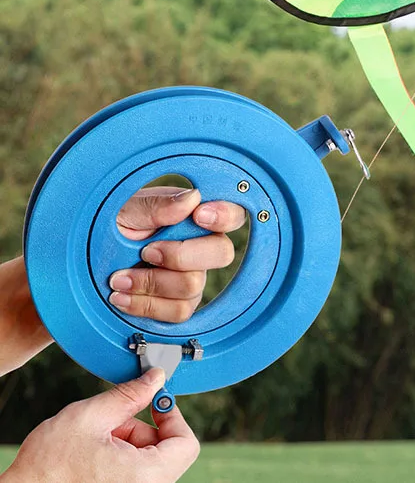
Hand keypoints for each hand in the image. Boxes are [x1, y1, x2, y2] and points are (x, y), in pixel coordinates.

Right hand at [3, 368, 197, 482]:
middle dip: (143, 428)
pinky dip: (120, 458)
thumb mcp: (89, 417)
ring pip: (148, 463)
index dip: (173, 417)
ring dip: (128, 442)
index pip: (187, 445)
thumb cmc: (46, 470)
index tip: (155, 403)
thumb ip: (129, 395)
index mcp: (145, 477)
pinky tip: (93, 454)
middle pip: (166, 452)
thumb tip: (155, 378)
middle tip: (114, 420)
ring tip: (96, 439)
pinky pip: (133, 475)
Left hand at [109, 187, 246, 321]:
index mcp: (194, 215)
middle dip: (180, 256)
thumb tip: (192, 199)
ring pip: (194, 286)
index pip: (232, 214)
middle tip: (146, 252)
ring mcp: (192, 277)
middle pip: (221, 253)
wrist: (84, 263)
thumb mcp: (127, 209)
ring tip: (119, 278)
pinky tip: (124, 296)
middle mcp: (200, 246)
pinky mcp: (178, 304)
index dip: (224, 216)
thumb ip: (158, 205)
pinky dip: (146, 305)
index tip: (198, 216)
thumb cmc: (109, 228)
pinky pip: (179, 312)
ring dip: (152, 284)